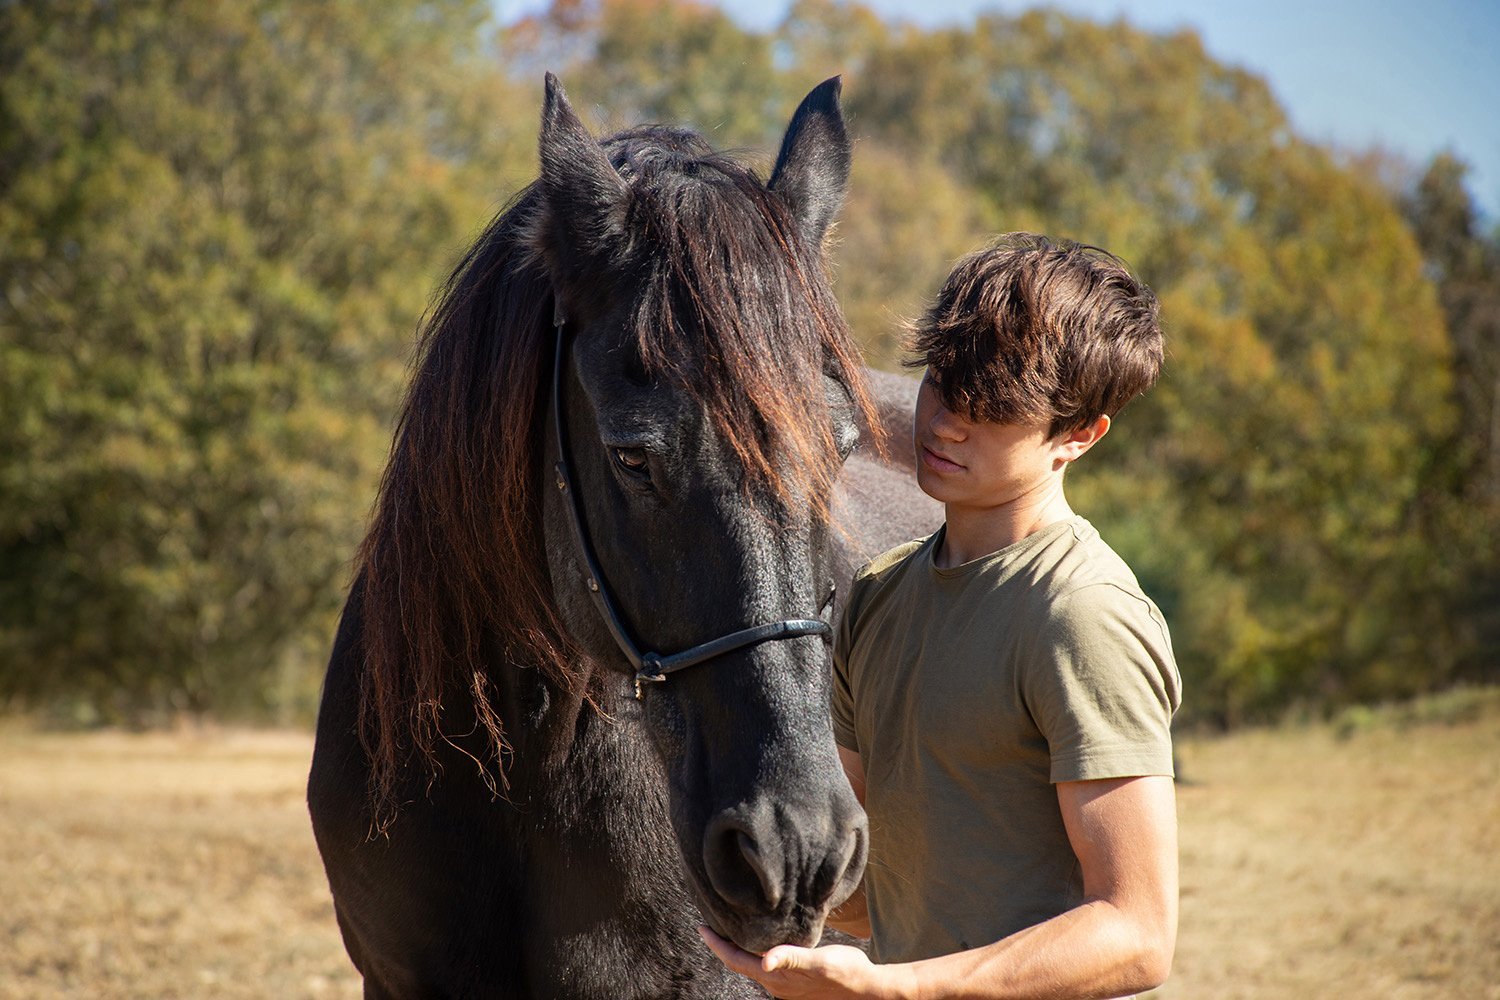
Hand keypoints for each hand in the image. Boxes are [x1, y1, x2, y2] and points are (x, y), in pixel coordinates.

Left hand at [698, 926, 902, 999]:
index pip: (736, 960)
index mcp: (776, 978)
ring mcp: (785, 984)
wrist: (867, 989)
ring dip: (737, 948)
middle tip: (708, 923)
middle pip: (738, 963)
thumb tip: (765, 961)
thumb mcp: (818, 961)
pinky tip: (760, 939)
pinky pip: (765, 965)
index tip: (701, 927)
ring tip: (728, 928)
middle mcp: (776, 983)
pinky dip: (754, 951)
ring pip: (751, 965)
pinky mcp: (794, 981)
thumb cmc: (845, 972)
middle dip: (722, 945)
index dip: (717, 944)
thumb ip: (791, 958)